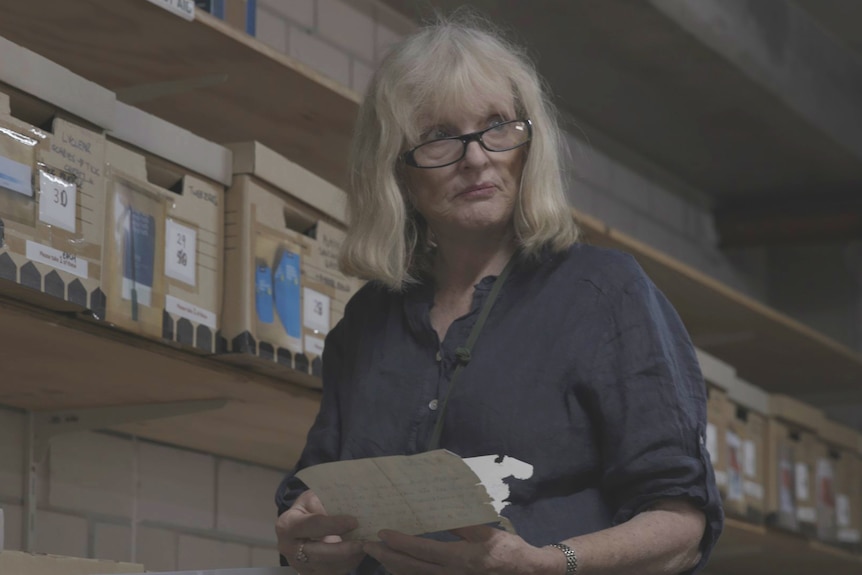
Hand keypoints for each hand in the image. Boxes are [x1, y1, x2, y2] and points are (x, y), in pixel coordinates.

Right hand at [275, 490, 364, 574]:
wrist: (297, 525)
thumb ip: (326, 503)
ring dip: (348, 559)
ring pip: (326, 567)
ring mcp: (297, 564)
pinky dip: (347, 565)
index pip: (313, 525)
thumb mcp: (313, 498)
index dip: (334, 525)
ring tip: (364, 548)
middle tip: (363, 543)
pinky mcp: (307, 573)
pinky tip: (358, 555)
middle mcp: (287, 548)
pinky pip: (331, 573)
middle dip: (343, 549)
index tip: (354, 522)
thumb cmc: (308, 508)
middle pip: (318, 553)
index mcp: (287, 524)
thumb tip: (350, 509)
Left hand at [362, 524, 562, 574]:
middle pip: (412, 567)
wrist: (525, 572)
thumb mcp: (486, 533)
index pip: (422, 550)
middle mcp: (451, 573)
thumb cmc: (507, 549)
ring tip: (376, 556)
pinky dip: (407, 574)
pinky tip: (397, 568)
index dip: (401, 542)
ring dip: (393, 566)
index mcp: (459, 557)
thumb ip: (461, 526)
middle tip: (367, 546)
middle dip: (387, 556)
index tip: (382, 533)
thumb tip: (439, 514)